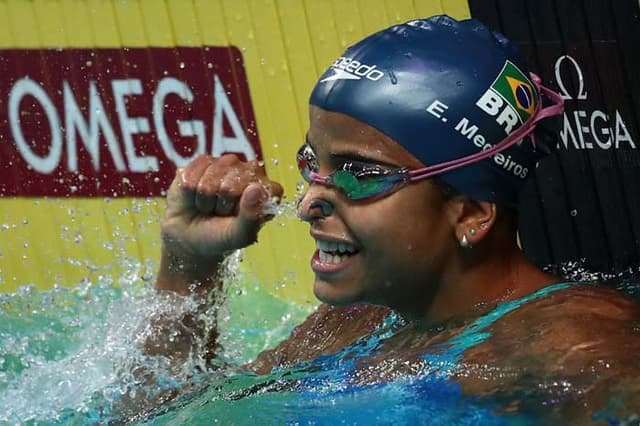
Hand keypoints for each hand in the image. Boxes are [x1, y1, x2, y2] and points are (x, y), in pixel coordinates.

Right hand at [160, 154, 282, 277]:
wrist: (189, 237)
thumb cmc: (220, 236)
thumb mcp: (240, 236)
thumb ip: (252, 217)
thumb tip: (255, 189)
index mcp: (268, 190)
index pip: (259, 191)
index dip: (244, 208)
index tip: (238, 218)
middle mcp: (250, 172)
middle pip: (232, 185)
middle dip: (222, 204)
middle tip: (221, 213)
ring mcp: (227, 164)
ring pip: (210, 180)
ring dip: (205, 199)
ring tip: (209, 206)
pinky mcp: (204, 161)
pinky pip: (192, 176)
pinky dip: (190, 192)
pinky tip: (196, 196)